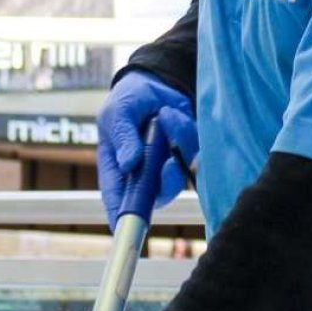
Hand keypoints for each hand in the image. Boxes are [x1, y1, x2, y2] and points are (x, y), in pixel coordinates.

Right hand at [97, 70, 198, 227]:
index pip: (118, 198)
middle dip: (166, 181)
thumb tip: (129, 164)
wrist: (155, 83)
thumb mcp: (117, 113)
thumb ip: (122, 137)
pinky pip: (194, 154)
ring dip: (176, 146)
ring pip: (179, 175)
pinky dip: (186, 133)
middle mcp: (145, 175)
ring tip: (165, 115)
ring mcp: (167, 166)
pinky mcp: (187, 154)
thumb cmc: (128, 101)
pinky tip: (174, 114)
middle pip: (157, 195)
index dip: (121, 215)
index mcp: (119, 169)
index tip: (124, 227)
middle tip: (169, 162)